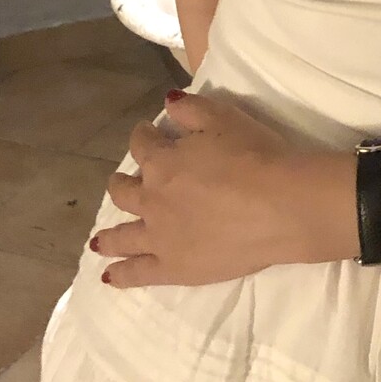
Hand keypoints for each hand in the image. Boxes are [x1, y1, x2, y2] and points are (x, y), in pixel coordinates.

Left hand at [90, 91, 322, 286]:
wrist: (281, 205)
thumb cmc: (256, 157)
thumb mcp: (224, 118)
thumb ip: (191, 109)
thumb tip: (167, 105)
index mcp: (161, 162)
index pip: (141, 144)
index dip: (144, 136)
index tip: (149, 134)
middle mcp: (152, 200)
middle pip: (124, 191)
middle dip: (122, 183)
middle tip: (125, 183)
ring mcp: (159, 238)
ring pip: (122, 236)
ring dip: (109, 235)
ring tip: (99, 241)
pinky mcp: (174, 268)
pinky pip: (139, 273)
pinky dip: (122, 274)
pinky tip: (109, 276)